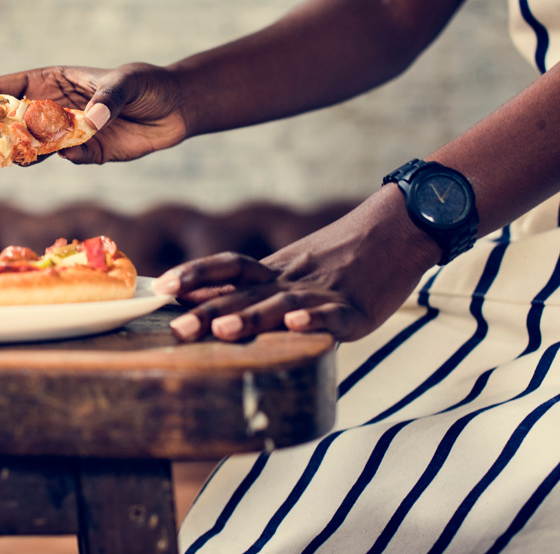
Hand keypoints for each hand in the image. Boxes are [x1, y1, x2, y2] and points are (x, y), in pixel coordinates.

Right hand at [0, 62, 188, 162]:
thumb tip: (91, 120)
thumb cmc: (147, 85)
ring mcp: (62, 132)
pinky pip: (53, 159)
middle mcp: (50, 106)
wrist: (175, 110)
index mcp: (50, 80)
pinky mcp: (80, 153)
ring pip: (20, 144)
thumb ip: (108, 99)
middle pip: (1, 118)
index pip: (2, 87)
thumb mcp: (128, 83)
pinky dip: (43, 160)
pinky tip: (44, 155)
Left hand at [157, 187, 440, 342]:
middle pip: (243, 292)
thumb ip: (248, 287)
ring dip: (250, 317)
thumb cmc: (339, 257)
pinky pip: (333, 314)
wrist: (398, 231)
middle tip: (175, 328)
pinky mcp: (357, 309)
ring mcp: (323, 292)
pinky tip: (296, 324)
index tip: (161, 288)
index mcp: (274, 270)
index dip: (195, 276)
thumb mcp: (290, 268)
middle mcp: (291, 279)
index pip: (227, 267)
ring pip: (280, 304)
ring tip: (222, 329)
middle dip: (207, 311)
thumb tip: (194, 300)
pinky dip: (315, 319)